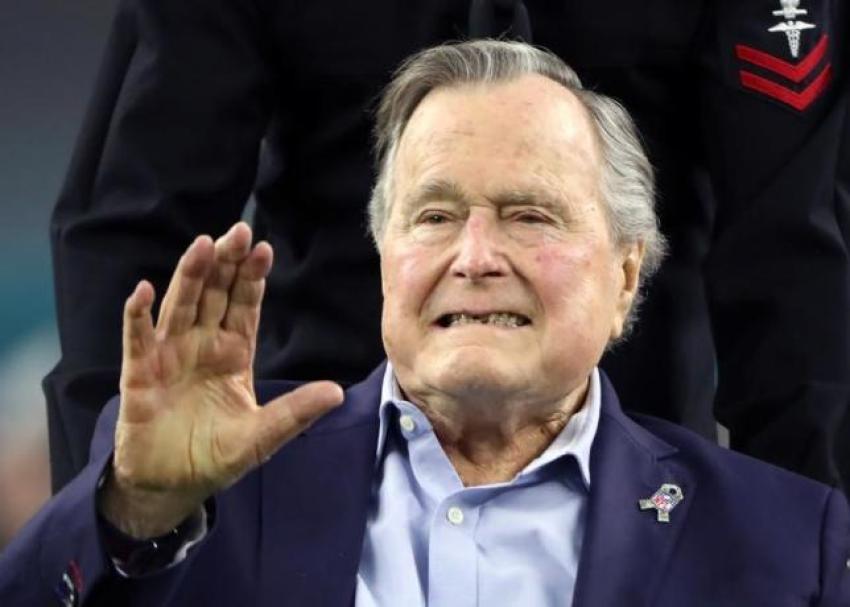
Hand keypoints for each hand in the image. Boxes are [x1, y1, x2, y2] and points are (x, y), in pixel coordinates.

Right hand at [100, 223, 343, 537]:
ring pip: (180, 307)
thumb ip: (294, 413)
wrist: (171, 486)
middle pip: (214, 295)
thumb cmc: (215, 457)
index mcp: (233, 353)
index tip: (264, 249)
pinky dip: (138, 316)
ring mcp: (169, 357)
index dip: (252, 278)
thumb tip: (337, 393)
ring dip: (189, 276)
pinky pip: (137, 340)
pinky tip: (144, 291)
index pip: (244, 306)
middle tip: (238, 231)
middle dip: (226, 264)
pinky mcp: (140, 376)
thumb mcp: (262, 436)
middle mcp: (201, 346)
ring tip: (203, 246)